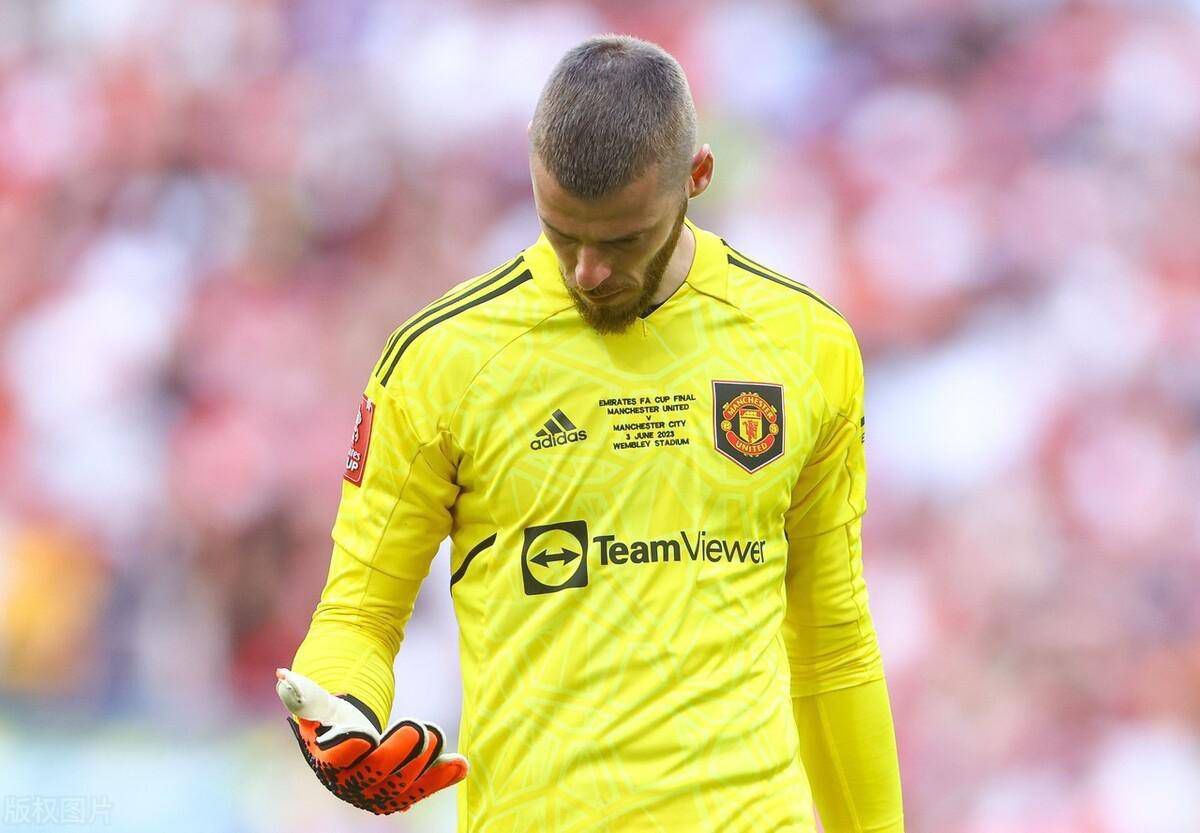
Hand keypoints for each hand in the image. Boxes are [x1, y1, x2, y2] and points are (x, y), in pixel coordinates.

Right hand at [275, 668, 467, 813]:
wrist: (351, 736)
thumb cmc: (333, 715)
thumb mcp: (319, 700)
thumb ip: (304, 691)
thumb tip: (281, 677)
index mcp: (326, 760)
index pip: (336, 760)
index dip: (350, 750)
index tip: (364, 736)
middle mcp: (350, 784)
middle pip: (375, 773)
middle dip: (397, 753)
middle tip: (415, 728)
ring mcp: (378, 792)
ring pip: (403, 784)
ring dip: (424, 763)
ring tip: (436, 735)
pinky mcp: (403, 790)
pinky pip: (423, 787)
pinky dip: (443, 777)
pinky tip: (462, 764)